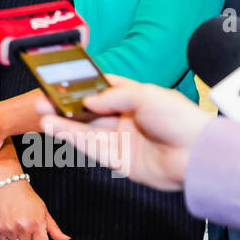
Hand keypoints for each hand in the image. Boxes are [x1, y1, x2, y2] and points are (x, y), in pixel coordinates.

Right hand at [0, 145, 69, 239]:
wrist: (5, 183)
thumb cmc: (25, 195)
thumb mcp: (43, 210)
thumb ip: (54, 229)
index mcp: (37, 223)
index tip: (37, 233)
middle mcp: (24, 227)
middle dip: (27, 236)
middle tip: (24, 221)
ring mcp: (10, 228)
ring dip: (15, 233)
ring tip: (14, 218)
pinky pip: (3, 239)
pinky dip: (4, 232)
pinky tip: (6, 219)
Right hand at [36, 75, 214, 191]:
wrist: (197, 156)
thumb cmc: (179, 120)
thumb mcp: (146, 96)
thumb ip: (113, 96)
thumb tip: (88, 100)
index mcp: (135, 98)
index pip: (103, 88)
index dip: (82, 84)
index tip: (61, 80)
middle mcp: (126, 118)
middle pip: (89, 110)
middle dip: (66, 104)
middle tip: (43, 98)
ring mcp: (122, 139)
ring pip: (85, 128)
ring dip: (63, 121)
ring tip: (41, 113)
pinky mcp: (119, 159)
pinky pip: (90, 146)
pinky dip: (71, 137)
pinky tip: (54, 127)